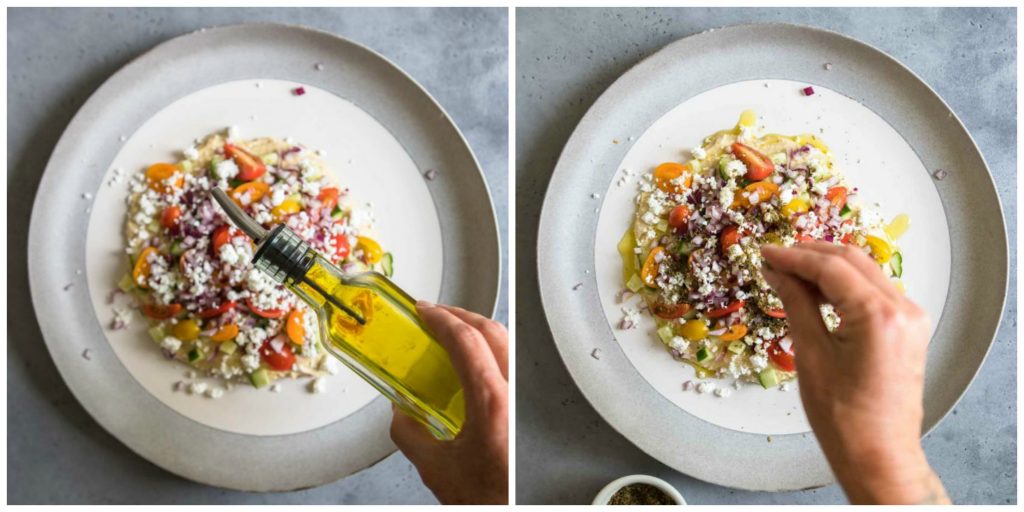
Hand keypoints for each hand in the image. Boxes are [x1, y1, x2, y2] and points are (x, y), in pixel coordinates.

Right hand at [390, 301, 508, 504]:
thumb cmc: (487, 498)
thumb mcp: (435, 467)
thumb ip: (409, 433)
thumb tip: (399, 413)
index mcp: (491, 402)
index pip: (466, 340)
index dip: (441, 318)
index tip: (424, 311)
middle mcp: (514, 394)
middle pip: (492, 332)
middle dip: (461, 315)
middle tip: (435, 315)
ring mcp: (525, 401)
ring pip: (508, 345)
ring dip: (479, 331)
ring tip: (452, 334)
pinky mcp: (528, 411)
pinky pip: (512, 365)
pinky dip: (492, 352)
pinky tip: (474, 364)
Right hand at [760, 242, 948, 504]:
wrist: (879, 455)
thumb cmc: (843, 417)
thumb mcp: (811, 356)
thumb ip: (796, 304)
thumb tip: (777, 272)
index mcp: (879, 316)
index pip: (831, 268)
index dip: (793, 256)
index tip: (764, 252)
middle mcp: (903, 309)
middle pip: (852, 261)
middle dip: (811, 255)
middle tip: (774, 259)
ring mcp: (910, 318)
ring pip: (864, 272)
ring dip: (827, 268)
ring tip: (790, 275)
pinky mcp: (908, 328)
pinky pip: (873, 291)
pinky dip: (844, 286)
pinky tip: (817, 293)